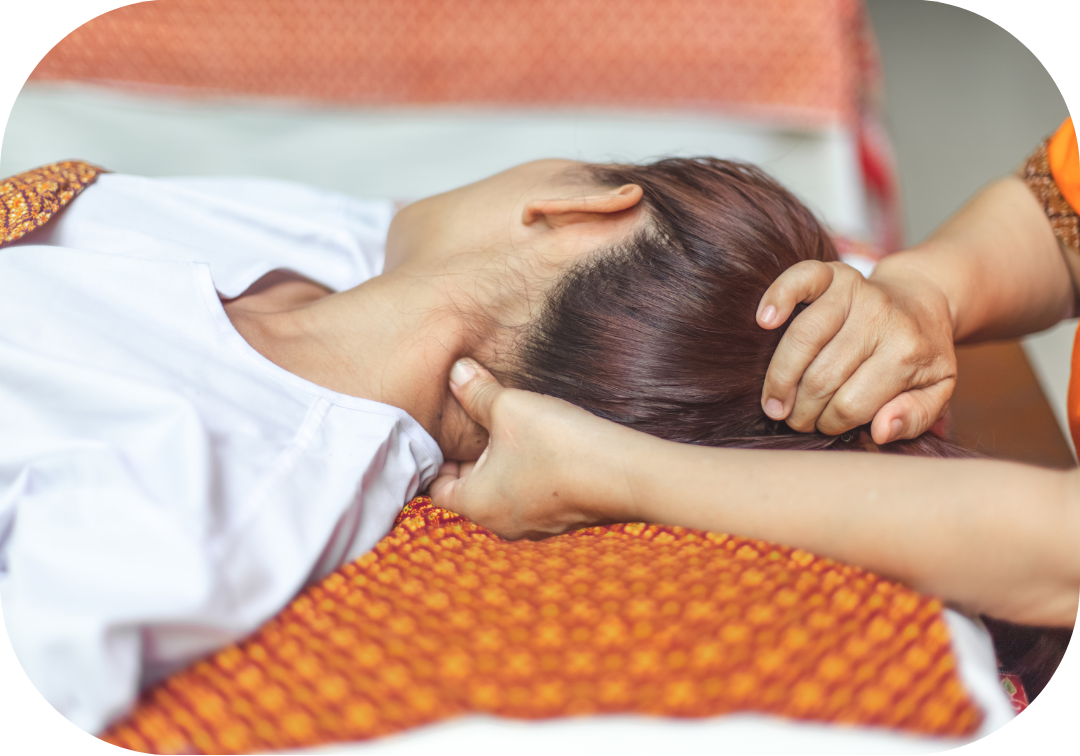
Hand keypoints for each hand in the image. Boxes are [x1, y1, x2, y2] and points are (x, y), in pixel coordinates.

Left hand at [429, 359, 632, 538]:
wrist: (626, 475)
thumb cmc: (559, 444)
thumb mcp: (510, 407)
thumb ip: (477, 391)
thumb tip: (456, 372)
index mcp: (477, 505)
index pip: (437, 489)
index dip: (438, 458)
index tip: (446, 432)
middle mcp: (501, 523)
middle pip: (470, 490)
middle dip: (471, 458)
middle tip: (477, 424)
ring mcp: (535, 526)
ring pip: (504, 493)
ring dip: (503, 465)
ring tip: (512, 432)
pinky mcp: (563, 519)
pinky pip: (534, 496)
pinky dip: (530, 474)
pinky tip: (544, 447)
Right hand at [756, 259, 956, 443]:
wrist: (922, 302)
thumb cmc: (922, 354)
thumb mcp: (936, 392)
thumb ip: (915, 417)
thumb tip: (880, 431)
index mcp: (907, 353)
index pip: (851, 404)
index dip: (831, 425)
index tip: (826, 427)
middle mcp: (881, 318)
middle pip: (822, 377)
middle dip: (800, 411)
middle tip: (796, 420)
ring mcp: (856, 292)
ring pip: (802, 339)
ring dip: (779, 378)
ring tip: (774, 402)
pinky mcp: (835, 273)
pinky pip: (800, 279)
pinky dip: (778, 296)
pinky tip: (765, 321)